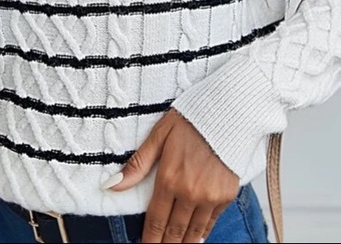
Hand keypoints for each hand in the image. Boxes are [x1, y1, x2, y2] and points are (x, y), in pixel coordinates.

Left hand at [102, 108, 239, 242]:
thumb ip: (137, 164)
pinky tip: (196, 237)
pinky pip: (211, 222)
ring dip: (183, 243)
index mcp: (169, 177)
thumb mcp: (159, 135)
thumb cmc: (191, 119)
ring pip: (194, 232)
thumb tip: (111, 185)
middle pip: (174, 231)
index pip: (155, 220)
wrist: (228, 110)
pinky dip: (202, 232)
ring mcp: (210, 196)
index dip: (149, 239)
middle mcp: (190, 192)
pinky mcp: (227, 195)